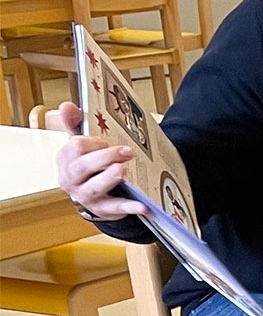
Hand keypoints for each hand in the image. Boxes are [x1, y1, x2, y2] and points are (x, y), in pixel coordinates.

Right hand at [53, 101, 145, 219]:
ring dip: (109, 178)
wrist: (95, 194)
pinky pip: (116, 208)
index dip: (91, 142)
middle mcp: (71, 179)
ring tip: (123, 170)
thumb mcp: (81, 144)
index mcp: (65, 159)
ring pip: (95, 187)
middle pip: (83, 167)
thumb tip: (67, 105)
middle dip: (105, 157)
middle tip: (127, 150)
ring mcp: (86, 196)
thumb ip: (75, 124)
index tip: (105, 140)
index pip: (74, 147)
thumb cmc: (89, 165)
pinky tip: (143, 206)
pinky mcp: (103, 210)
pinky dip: (130, 207)